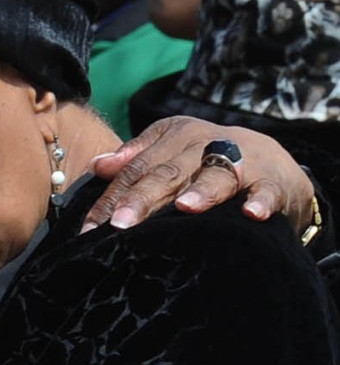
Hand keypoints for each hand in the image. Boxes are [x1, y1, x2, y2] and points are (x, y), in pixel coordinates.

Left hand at [82, 116, 313, 232]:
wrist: (274, 160)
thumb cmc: (208, 160)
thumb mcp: (172, 150)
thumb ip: (136, 157)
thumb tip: (96, 166)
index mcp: (175, 136)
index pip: (136, 169)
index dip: (112, 197)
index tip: (91, 227)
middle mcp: (205, 144)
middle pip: (168, 173)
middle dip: (142, 198)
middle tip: (120, 224)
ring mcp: (241, 162)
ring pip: (216, 176)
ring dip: (201, 191)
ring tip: (184, 207)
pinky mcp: (272, 181)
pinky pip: (266, 191)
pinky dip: (261, 201)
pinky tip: (252, 214)